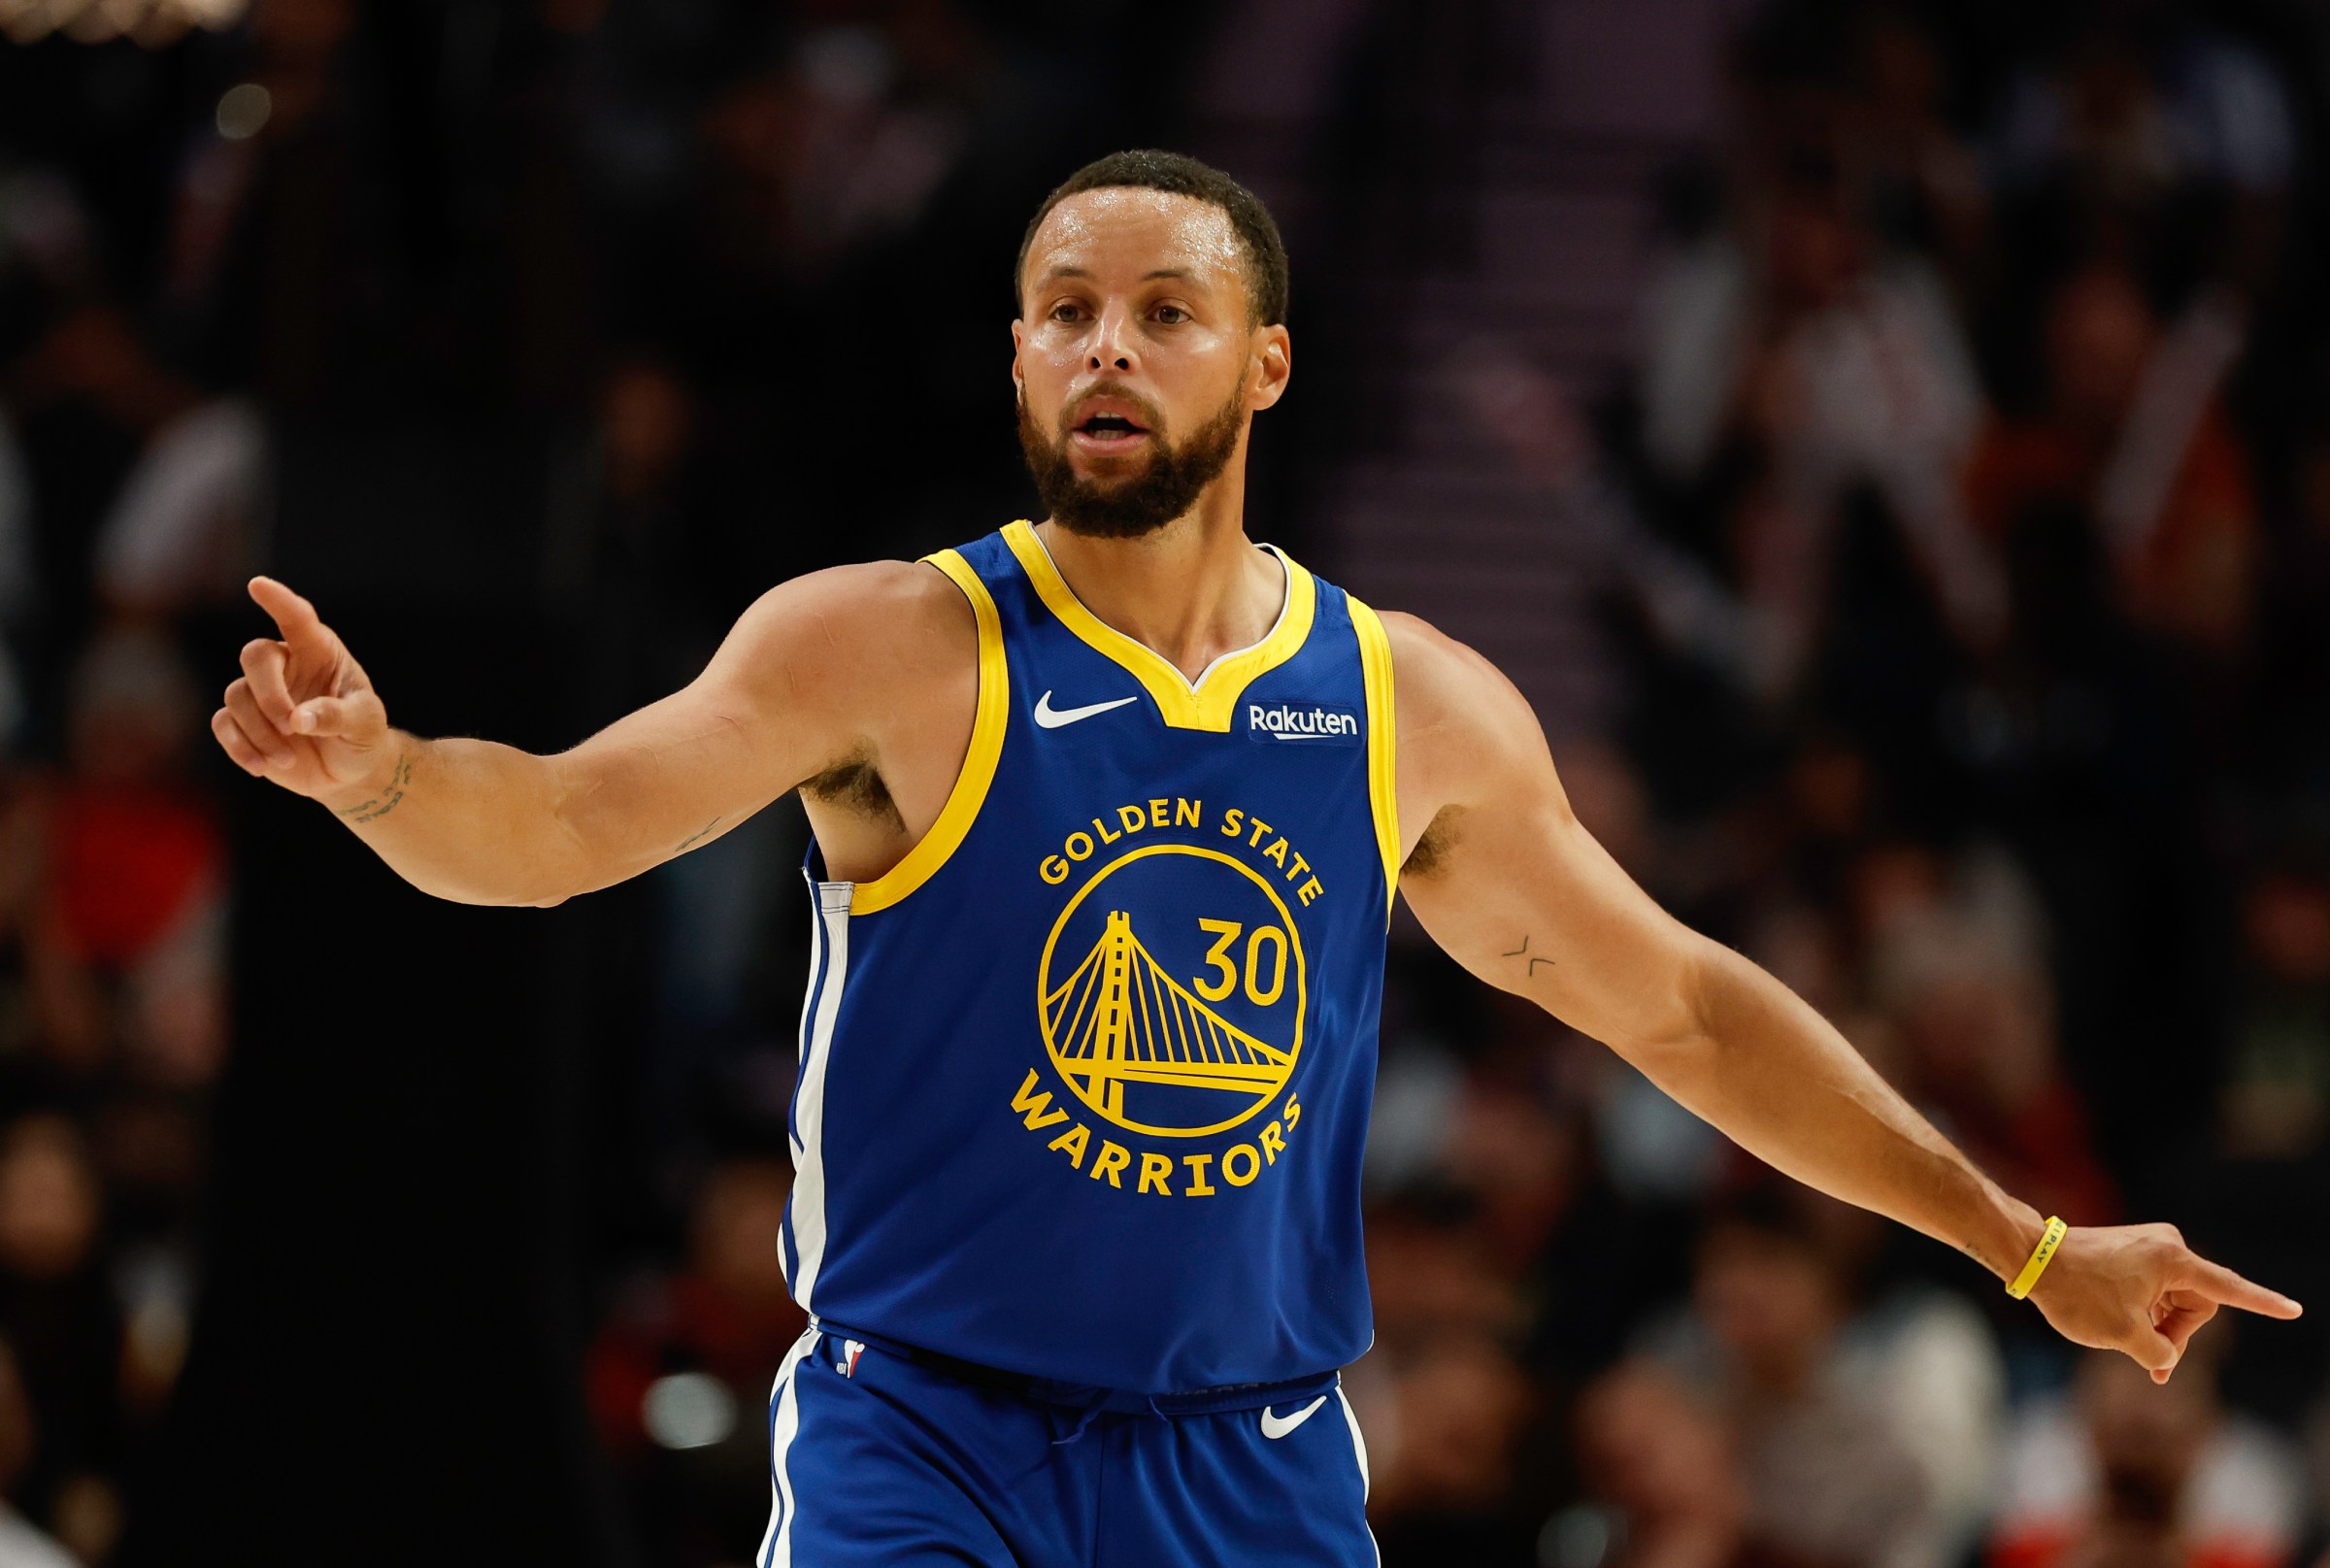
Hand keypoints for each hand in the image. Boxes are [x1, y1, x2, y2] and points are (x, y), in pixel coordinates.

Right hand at [212, 577, 395, 807]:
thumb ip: (336, 716)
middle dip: (269, 694)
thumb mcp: (365, 724)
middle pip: (255, 656)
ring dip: (260, 731)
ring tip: (289, 757)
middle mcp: (285, 664)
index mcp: (319, 651)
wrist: (349, 771)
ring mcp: (260, 692)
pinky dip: (240, 747)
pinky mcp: (243, 722)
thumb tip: (298, 719)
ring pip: (237, 696)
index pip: (297, 618)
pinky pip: (223, 724)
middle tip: (291, 727)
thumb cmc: (362, 735)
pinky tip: (262, 767)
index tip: (258, 585)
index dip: (278, 600)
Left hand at [2028, 1222, 2300, 1383]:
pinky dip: (2146, 1313)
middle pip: (2196, 1304)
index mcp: (2174, 1260)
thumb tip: (2167, 1356)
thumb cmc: (2077, 1293)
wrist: (2031, 1257)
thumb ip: (2161, 1353)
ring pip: (2173, 1301)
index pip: (2229, 1289)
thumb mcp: (2125, 1336)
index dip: (2263, 1304)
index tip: (2293, 1310)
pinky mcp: (2132, 1251)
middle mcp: (2167, 1246)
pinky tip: (2121, 1325)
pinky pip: (2155, 1290)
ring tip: (2126, 1341)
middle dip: (2177, 1334)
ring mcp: (2149, 1247)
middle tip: (2151, 1361)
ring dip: (2158, 1326)